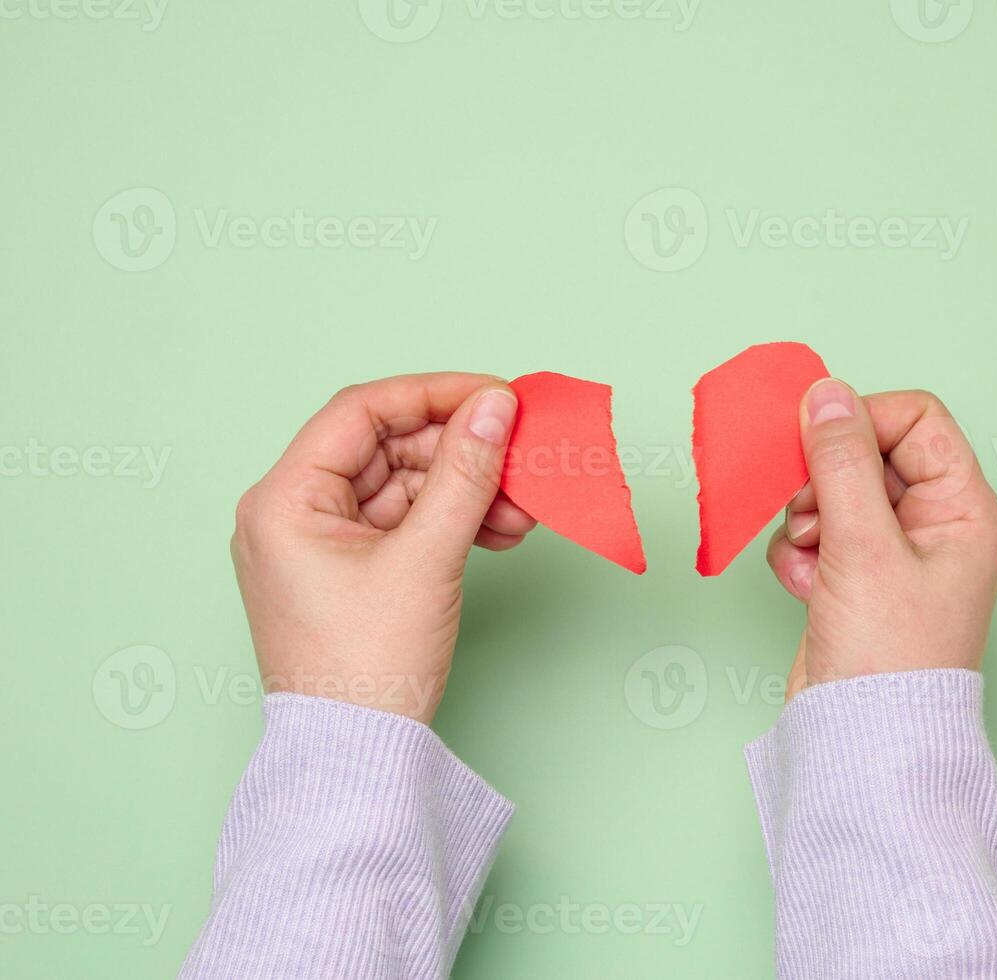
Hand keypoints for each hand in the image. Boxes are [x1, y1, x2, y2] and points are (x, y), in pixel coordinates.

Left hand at [230, 373, 535, 724]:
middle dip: (461, 455)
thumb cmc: (368, 669)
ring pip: (405, 487)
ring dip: (466, 492)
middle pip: (388, 449)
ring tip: (520, 511)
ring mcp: (320, 543)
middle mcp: (292, 513)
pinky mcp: (349, 570)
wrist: (357, 758)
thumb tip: (495, 408)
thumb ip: (465, 474)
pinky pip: (406, 524)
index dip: (434, 396)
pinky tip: (497, 531)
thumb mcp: (426, 560)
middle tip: (520, 458)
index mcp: (284, 500)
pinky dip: (451, 522)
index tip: (495, 396)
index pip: (362, 413)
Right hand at [766, 382, 996, 698]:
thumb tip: (826, 394)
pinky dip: (800, 553)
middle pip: (867, 452)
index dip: (862, 422)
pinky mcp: (853, 579)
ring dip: (807, 518)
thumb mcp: (864, 546)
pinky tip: (805, 587)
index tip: (818, 444)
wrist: (864, 741)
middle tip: (808, 510)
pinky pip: (815, 533)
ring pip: (833, 492)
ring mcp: (890, 554)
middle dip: (824, 479)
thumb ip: (841, 463)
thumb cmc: (891, 659)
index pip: (914, 419)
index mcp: (961, 509)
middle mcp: (932, 525)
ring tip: (812, 557)